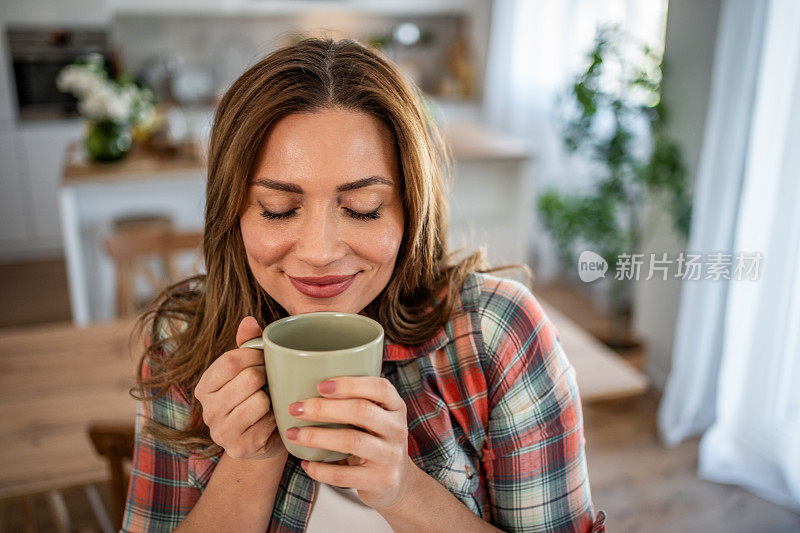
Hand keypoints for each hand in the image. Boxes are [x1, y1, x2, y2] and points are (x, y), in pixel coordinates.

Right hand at [194, 316, 285, 459]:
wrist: (264, 440)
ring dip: (272, 398)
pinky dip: (276, 418)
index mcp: (205, 387)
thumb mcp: (250, 368)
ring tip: (271, 400)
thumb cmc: (257, 396)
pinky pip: (268, 422)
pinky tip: (273, 420)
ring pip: (259, 400)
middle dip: (268, 376)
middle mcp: (207, 410)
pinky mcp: (240, 448)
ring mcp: (221, 432)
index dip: (255, 355)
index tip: (267, 357)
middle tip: (273, 379)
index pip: (230, 361)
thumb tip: (248, 320)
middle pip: (248, 379)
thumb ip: (248, 344)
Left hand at [286, 376, 413, 509]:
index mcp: (396, 407)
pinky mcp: (381, 481)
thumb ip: (356, 401)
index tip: (320, 385)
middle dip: (323, 408)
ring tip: (293, 434)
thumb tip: (307, 384)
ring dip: (316, 436)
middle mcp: (397, 429)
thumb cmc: (375, 441)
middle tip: (296, 408)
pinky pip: (344, 474)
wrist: (396, 482)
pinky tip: (306, 463)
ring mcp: (391, 456)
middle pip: (361, 411)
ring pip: (350, 441)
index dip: (350, 384)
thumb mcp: (376, 418)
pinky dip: (320, 469)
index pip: (379, 388)